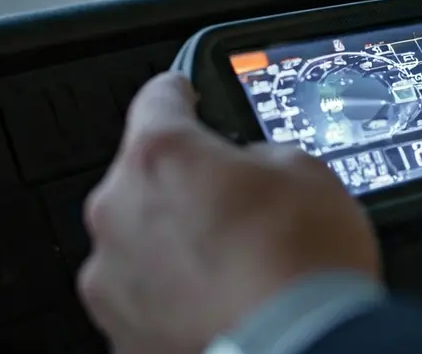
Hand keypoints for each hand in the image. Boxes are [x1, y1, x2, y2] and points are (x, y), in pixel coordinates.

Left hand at [78, 73, 380, 353]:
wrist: (297, 348)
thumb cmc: (301, 266)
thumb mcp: (308, 171)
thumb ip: (262, 154)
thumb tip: (252, 167)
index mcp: (160, 155)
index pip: (158, 98)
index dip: (181, 92)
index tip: (187, 97)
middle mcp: (118, 212)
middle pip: (145, 176)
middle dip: (186, 185)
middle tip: (239, 205)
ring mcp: (113, 279)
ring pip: (140, 239)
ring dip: (176, 242)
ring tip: (236, 263)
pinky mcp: (120, 332)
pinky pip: (143, 295)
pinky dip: (173, 294)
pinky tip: (221, 299)